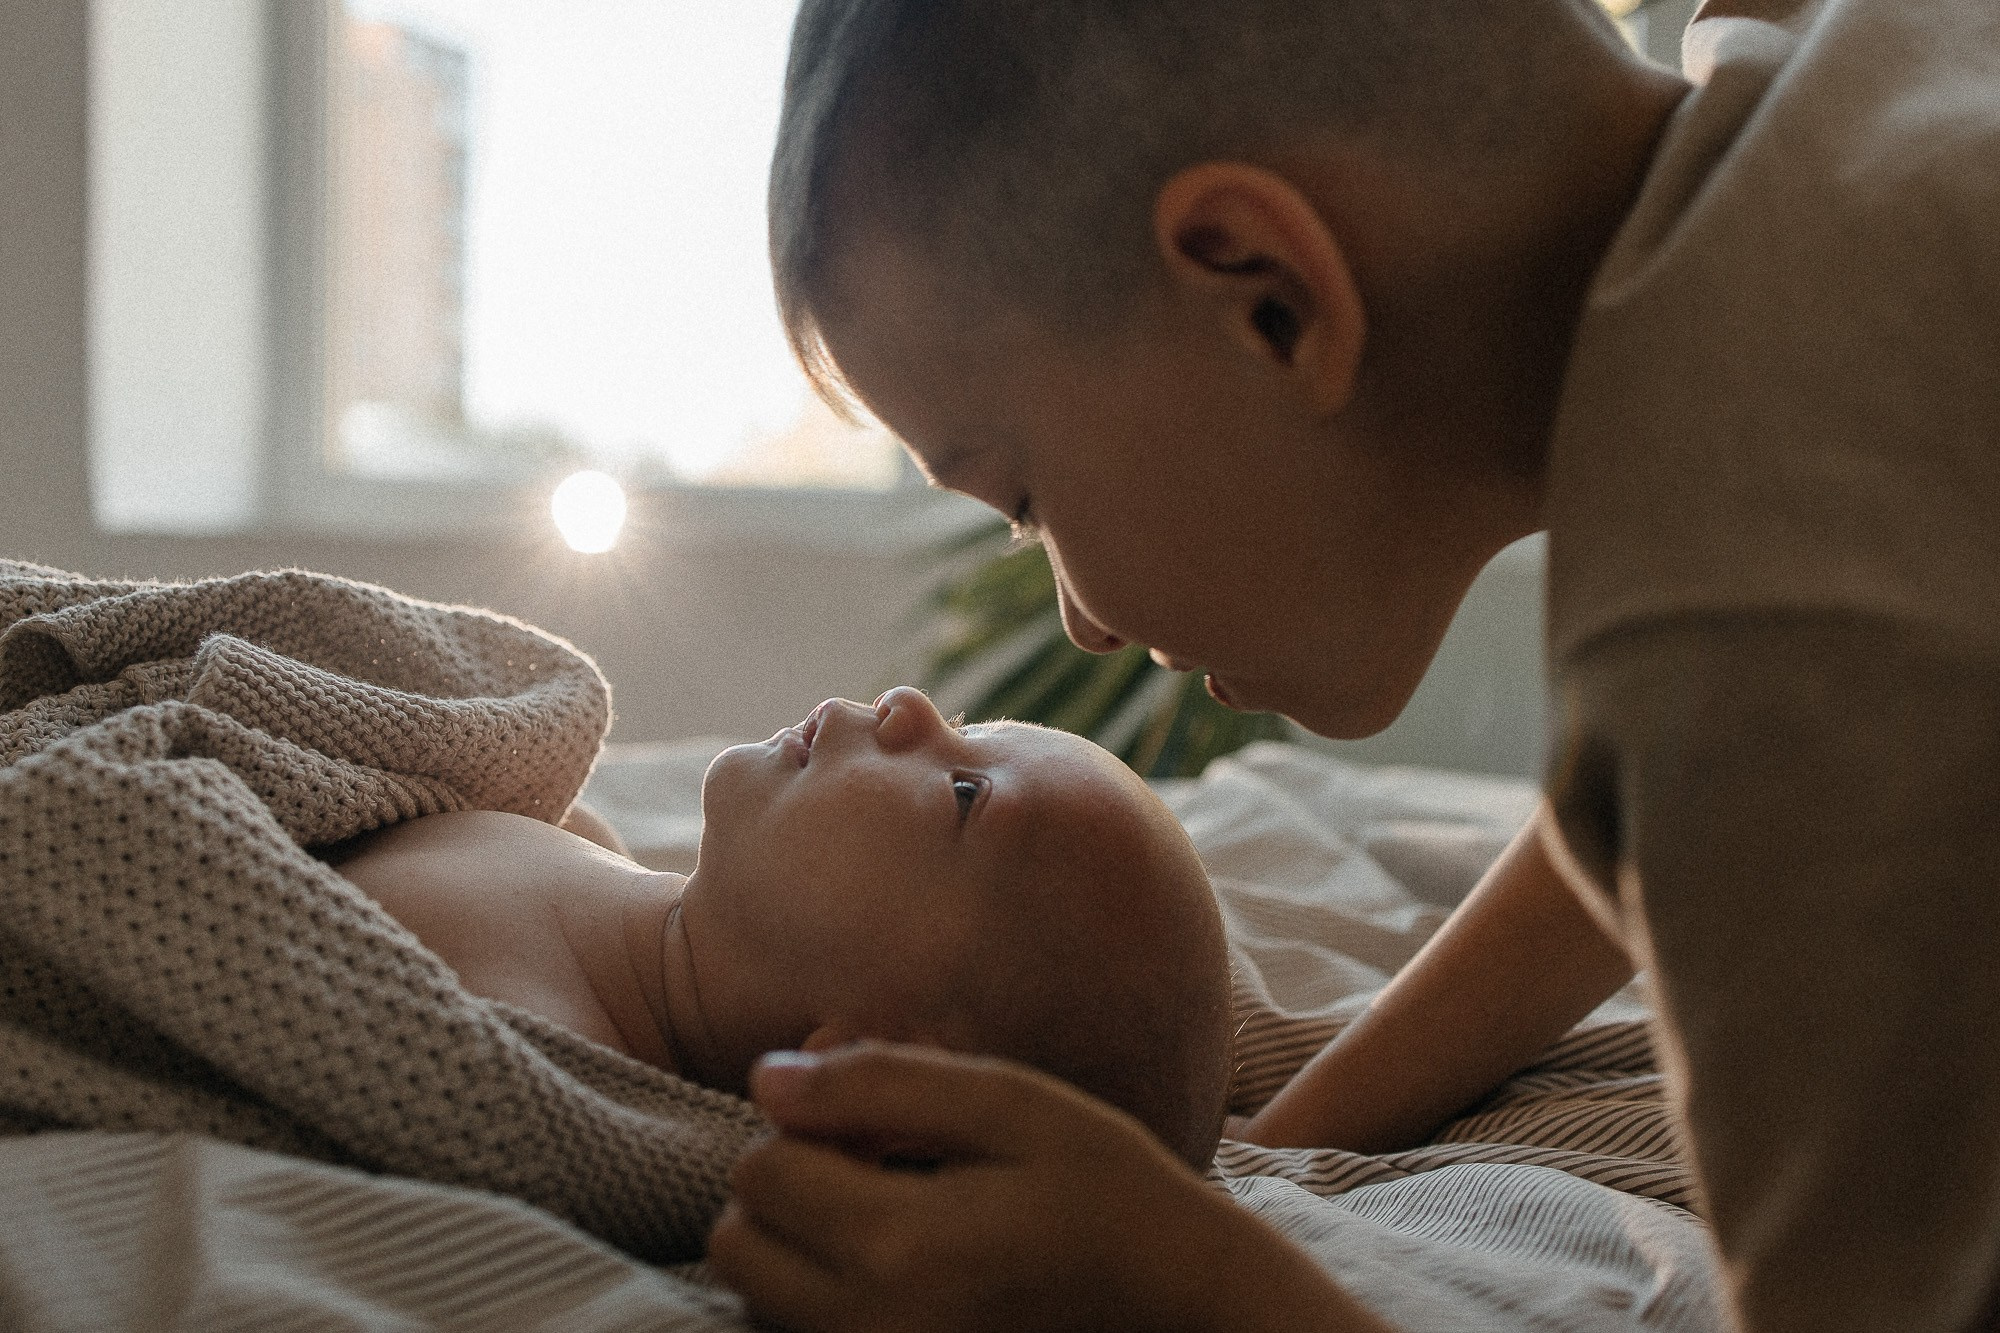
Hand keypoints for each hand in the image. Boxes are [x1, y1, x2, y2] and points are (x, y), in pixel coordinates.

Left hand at [707, 1042, 1391, 1332]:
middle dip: (786, 1192)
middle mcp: (869, 1327)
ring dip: (798, 1246)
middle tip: (875, 1169)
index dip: (807, 1128)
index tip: (878, 1127)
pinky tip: (904, 1265)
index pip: (760, 1172)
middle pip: (738, 1245)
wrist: (1179, 1304)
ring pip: (761, 1297)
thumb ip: (880, 1082)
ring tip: (893, 1217)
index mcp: (897, 1246)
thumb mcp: (1011, 1105)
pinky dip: (826, 1295)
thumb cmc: (1106, 1191)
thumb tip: (767, 1080)